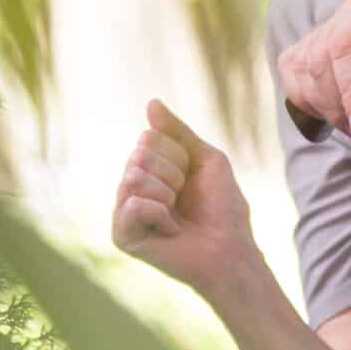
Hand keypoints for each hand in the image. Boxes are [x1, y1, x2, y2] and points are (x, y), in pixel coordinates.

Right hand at [110, 101, 257, 297]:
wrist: (229, 246)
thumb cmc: (222, 206)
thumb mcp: (206, 159)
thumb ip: (177, 132)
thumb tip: (151, 102)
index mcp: (149, 168)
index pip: (149, 138)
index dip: (180, 155)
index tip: (192, 177)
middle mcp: (130, 187)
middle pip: (139, 155)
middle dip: (174, 173)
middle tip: (184, 198)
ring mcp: (123, 211)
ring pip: (133, 177)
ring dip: (168, 192)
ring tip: (177, 213)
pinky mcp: (121, 234)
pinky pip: (132, 204)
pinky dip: (159, 214)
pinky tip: (168, 230)